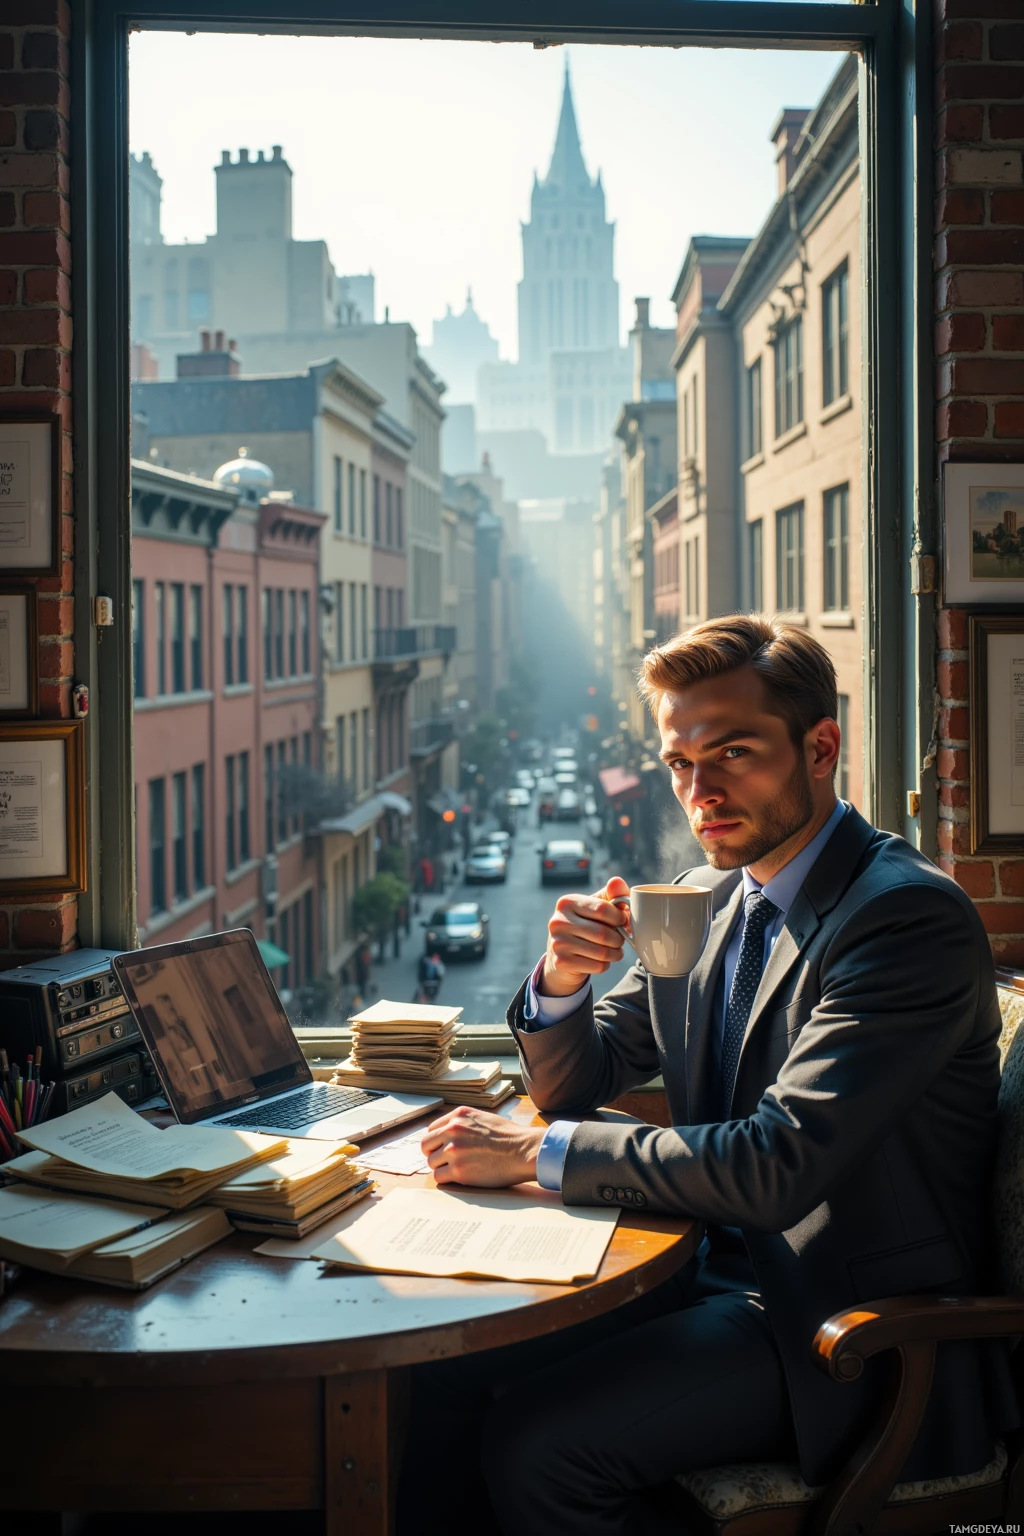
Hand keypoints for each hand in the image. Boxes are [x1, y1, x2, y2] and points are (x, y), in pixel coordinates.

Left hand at [421, 1106, 545, 1186]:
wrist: (524, 1150)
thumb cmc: (509, 1136)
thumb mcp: (483, 1118)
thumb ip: (463, 1124)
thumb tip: (448, 1134)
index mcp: (458, 1115)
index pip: (432, 1129)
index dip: (436, 1141)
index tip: (442, 1149)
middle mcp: (453, 1130)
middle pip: (426, 1145)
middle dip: (433, 1154)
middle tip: (444, 1162)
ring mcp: (454, 1150)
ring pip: (431, 1162)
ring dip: (441, 1168)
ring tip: (457, 1170)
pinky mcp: (458, 1170)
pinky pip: (439, 1177)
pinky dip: (447, 1179)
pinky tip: (459, 1177)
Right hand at [538, 874, 630, 996]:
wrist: (562, 955)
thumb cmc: (585, 925)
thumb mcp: (596, 907)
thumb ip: (612, 894)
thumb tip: (617, 881)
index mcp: (567, 902)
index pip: (603, 909)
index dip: (620, 917)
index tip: (622, 921)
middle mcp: (558, 921)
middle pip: (603, 933)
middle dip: (619, 939)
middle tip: (620, 939)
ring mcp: (558, 943)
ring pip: (602, 952)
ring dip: (615, 953)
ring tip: (615, 950)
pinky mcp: (562, 962)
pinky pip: (597, 966)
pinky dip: (606, 964)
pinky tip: (601, 960)